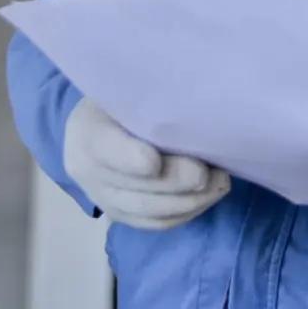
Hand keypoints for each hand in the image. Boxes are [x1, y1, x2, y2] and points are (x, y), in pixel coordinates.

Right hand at [64, 99, 230, 229]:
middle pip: (132, 187)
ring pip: (146, 210)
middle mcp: (87, 169)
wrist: (100, 122)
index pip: (103, 148)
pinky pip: (154, 223)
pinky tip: (209, 196)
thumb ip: (154, 94)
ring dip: (189, 202)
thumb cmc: (128, 95)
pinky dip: (185, 213)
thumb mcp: (133, 86)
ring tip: (220, 184)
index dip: (129, 159)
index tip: (155, 162)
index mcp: (87, 130)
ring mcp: (103, 196)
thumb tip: (197, 93)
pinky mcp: (120, 213)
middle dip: (176, 184)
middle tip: (211, 174)